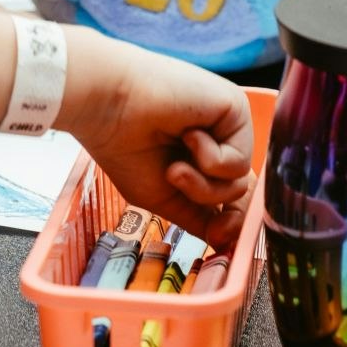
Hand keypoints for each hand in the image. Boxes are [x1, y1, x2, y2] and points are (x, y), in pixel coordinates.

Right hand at [61, 29, 255, 248]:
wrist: (108, 105)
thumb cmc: (123, 146)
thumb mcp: (163, 196)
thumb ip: (198, 216)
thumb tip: (227, 241)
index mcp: (201, 155)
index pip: (231, 195)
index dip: (230, 220)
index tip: (217, 235)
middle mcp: (219, 137)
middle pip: (239, 192)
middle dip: (207, 199)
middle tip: (175, 180)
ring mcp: (228, 124)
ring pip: (238, 182)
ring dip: (202, 184)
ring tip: (173, 164)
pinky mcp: (235, 109)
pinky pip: (237, 161)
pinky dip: (209, 160)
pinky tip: (187, 134)